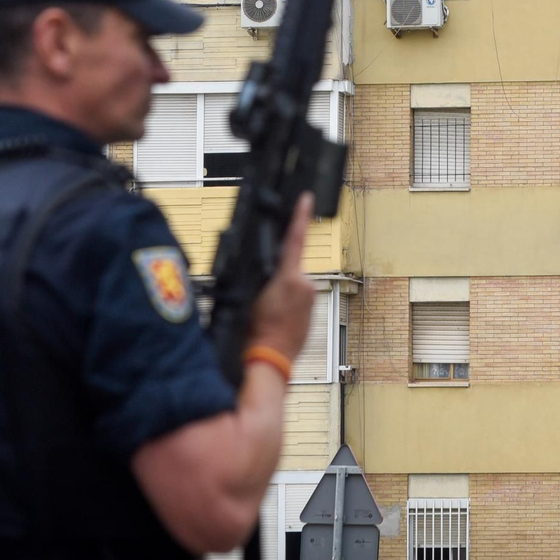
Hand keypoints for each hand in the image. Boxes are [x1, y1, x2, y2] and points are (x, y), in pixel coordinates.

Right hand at [246, 193, 316, 362]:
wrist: (269, 361)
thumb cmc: (253, 333)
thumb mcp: (247, 295)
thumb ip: (259, 275)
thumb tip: (261, 265)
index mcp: (288, 277)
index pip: (295, 238)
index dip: (300, 215)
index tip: (306, 198)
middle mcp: (305, 285)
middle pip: (289, 267)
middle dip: (275, 275)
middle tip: (260, 299)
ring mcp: (311, 300)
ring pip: (292, 285)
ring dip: (280, 294)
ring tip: (265, 314)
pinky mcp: (313, 313)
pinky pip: (298, 301)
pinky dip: (286, 306)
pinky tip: (274, 320)